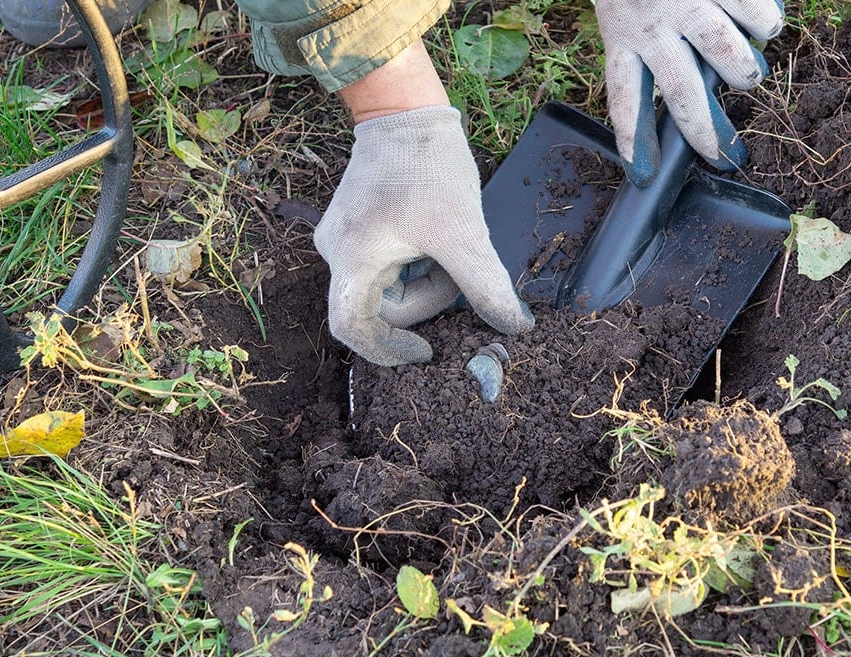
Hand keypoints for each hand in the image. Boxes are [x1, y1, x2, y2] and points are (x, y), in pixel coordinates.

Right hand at [314, 106, 533, 365]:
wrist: (406, 112)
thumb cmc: (429, 167)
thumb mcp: (464, 232)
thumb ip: (486, 286)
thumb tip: (515, 328)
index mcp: (351, 258)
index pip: (353, 329)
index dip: (389, 349)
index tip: (428, 350)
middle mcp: (336, 253)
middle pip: (381, 307)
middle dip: (426, 297)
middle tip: (456, 270)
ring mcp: (344, 240)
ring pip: (388, 287)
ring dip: (424, 278)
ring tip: (446, 242)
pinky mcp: (356, 228)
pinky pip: (387, 265)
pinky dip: (416, 262)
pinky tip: (433, 234)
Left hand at [595, 0, 784, 185]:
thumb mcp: (622, 0)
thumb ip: (642, 38)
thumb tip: (690, 84)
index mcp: (621, 32)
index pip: (623, 96)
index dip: (633, 139)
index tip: (641, 174)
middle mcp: (653, 24)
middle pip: (682, 95)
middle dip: (706, 134)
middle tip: (725, 158)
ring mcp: (690, 2)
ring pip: (729, 58)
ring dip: (744, 73)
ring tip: (748, 75)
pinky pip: (760, 17)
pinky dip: (766, 25)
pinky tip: (763, 22)